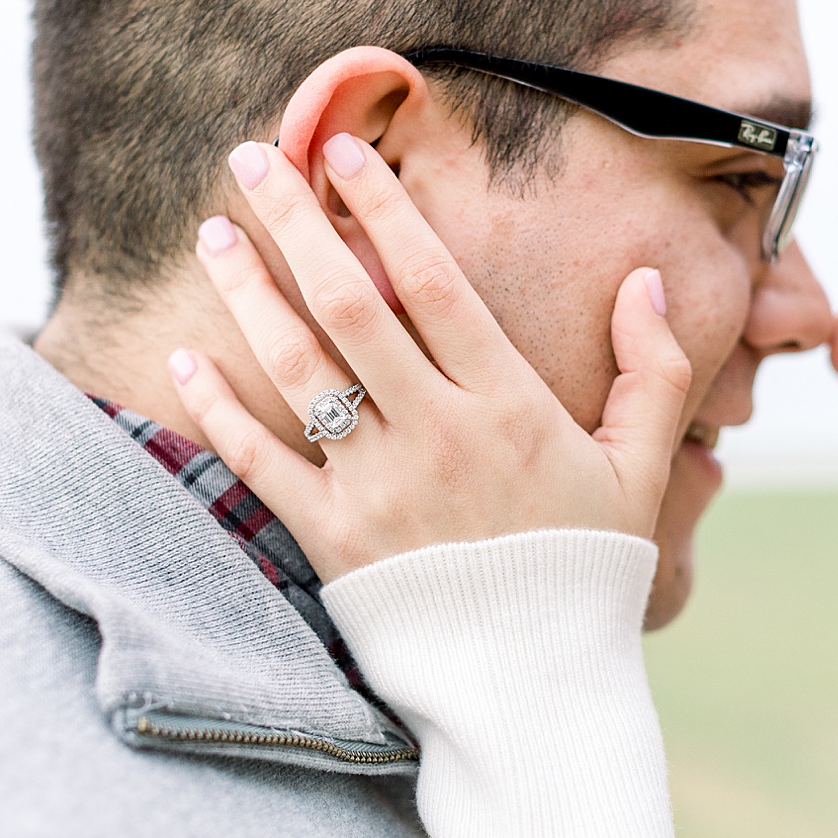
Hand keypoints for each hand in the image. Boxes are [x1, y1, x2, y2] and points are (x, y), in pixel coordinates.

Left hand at [166, 133, 692, 581]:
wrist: (536, 687)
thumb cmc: (587, 570)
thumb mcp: (643, 468)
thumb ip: (651, 370)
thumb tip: (644, 280)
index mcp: (508, 405)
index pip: (434, 282)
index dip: (384, 209)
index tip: (346, 150)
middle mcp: (435, 433)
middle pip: (351, 304)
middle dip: (296, 221)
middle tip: (251, 159)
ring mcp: (377, 487)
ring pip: (298, 368)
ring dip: (249, 292)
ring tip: (213, 233)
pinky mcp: (331, 540)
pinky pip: (260, 464)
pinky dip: (217, 410)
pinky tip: (185, 357)